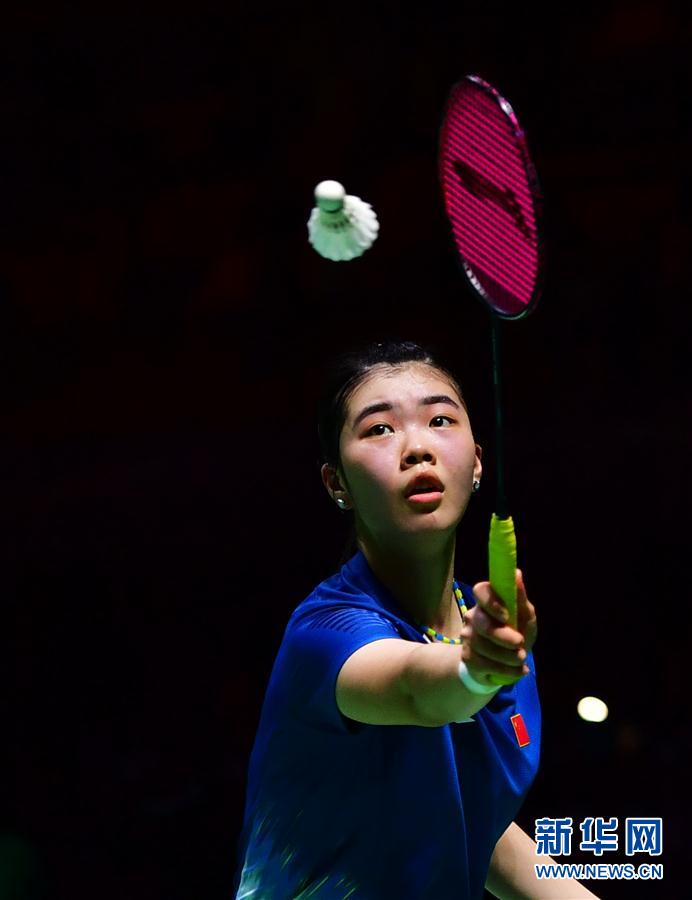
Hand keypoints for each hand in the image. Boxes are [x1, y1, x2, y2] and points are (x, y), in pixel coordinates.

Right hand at [461, 569, 536, 684]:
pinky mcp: (467, 657)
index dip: (492, 602)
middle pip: (482, 624)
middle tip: (520, 644)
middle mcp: (472, 616)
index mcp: (486, 601)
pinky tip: (517, 669)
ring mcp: (467, 637)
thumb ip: (520, 598)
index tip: (506, 615)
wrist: (503, 663)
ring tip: (521, 659)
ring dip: (508, 656)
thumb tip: (517, 573)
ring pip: (484, 647)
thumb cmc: (516, 632)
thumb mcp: (524, 617)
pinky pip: (485, 664)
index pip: (480, 591)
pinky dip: (506, 670)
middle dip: (504, 636)